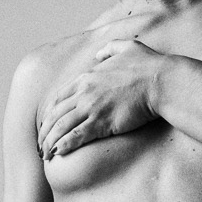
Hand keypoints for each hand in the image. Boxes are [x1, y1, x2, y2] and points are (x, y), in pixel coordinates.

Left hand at [37, 35, 162, 159]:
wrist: (160, 81)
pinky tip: (58, 153)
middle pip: (56, 114)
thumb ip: (110, 49)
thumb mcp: (127, 47)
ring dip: (51, 141)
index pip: (60, 97)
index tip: (46, 124)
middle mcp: (85, 91)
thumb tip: (99, 54)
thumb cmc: (148, 65)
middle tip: (41, 144)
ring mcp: (92, 107)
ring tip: (46, 154)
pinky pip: (76, 136)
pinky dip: (64, 145)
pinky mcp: (102, 122)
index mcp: (87, 76)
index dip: (50, 113)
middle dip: (45, 131)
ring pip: (62, 126)